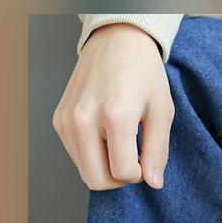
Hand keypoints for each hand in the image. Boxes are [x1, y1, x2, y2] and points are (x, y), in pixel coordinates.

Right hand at [53, 23, 174, 189]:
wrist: (116, 40)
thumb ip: (158, 151)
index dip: (140, 173)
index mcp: (115, 115)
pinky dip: (93, 154)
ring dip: (105, 167)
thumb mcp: (162, 111)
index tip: (145, 157)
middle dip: (119, 178)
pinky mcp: (58, 120)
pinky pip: (76, 155)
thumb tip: (153, 182)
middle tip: (133, 157)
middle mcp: (84, 119)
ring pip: (84, 172)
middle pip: (97, 180)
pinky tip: (105, 134)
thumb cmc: (142, 72)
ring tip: (120, 142)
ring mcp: (67, 120)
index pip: (123, 173)